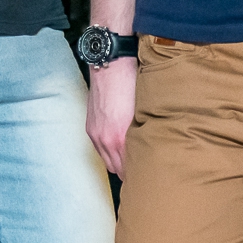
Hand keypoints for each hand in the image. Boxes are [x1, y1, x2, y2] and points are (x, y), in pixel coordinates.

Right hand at [85, 55, 137, 176]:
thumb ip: (144, 136)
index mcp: (120, 138)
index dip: (139, 174)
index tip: (149, 175)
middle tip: (143, 170)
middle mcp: (105, 140)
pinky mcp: (90, 127)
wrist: (111, 66)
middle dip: (128, 172)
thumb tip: (151, 151)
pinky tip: (118, 147)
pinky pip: (99, 150)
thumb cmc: (132, 86)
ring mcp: (95, 134)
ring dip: (118, 163)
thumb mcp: (143, 114)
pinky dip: (109, 152)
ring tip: (131, 161)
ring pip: (107, 162)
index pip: (129, 170)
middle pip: (117, 170)